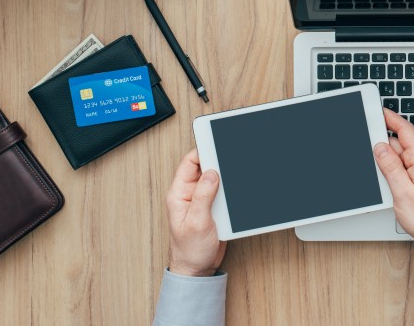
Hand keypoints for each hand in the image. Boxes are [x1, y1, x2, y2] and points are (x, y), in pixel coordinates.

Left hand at [164, 149, 226, 276]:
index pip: (188, 163)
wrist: (197, 269)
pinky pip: (223, 192)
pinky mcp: (212, 208)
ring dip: (225, 178)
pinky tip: (235, 192)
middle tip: (229, 159)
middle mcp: (189, 195)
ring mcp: (201, 201)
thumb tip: (211, 173)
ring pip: (216, 179)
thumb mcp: (196, 222)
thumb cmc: (189, 251)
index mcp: (178, 194)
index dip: (202, 151)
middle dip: (217, 162)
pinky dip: (230, 190)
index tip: (215, 143)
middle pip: (204, 168)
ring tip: (234, 177)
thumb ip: (203, 196)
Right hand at [374, 109, 413, 253]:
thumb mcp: (402, 193)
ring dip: (391, 163)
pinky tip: (395, 184)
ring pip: (403, 156)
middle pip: (401, 143)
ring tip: (390, 184)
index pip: (405, 130)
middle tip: (373, 158)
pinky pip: (409, 165)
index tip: (378, 112)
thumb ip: (390, 167)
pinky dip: (398, 170)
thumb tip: (380, 147)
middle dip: (386, 148)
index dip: (391, 119)